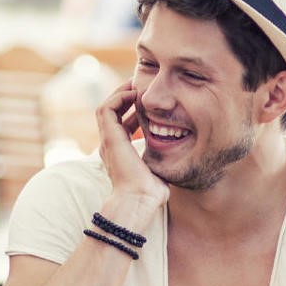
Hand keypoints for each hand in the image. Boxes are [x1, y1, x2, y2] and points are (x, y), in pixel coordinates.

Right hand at [96, 82, 168, 208]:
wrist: (138, 200)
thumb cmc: (150, 192)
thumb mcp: (157, 170)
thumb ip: (162, 160)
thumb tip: (179, 157)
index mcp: (119, 152)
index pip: (121, 124)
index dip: (133, 112)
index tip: (149, 105)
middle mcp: (110, 145)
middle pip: (112, 113)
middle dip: (126, 99)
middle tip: (142, 88)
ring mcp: (107, 141)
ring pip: (106, 107)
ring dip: (121, 94)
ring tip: (137, 85)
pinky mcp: (109, 137)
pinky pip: (106, 108)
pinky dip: (118, 98)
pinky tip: (135, 94)